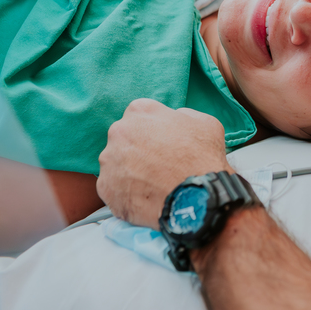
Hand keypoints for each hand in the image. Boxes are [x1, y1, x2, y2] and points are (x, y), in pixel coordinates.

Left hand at [97, 99, 229, 227]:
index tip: (162, 144)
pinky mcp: (106, 187)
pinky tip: (144, 198)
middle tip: (157, 165)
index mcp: (140, 111)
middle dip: (137, 150)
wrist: (197, 197)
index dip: (152, 131)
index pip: (139, 116)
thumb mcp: (204, 123)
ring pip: (116, 164)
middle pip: (124, 139)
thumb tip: (174, 119)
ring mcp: (109, 161)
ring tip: (152, 185)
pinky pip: (113, 188)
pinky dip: (125, 193)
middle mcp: (119, 131)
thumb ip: (183, 115)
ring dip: (129, 171)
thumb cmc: (203, 158)